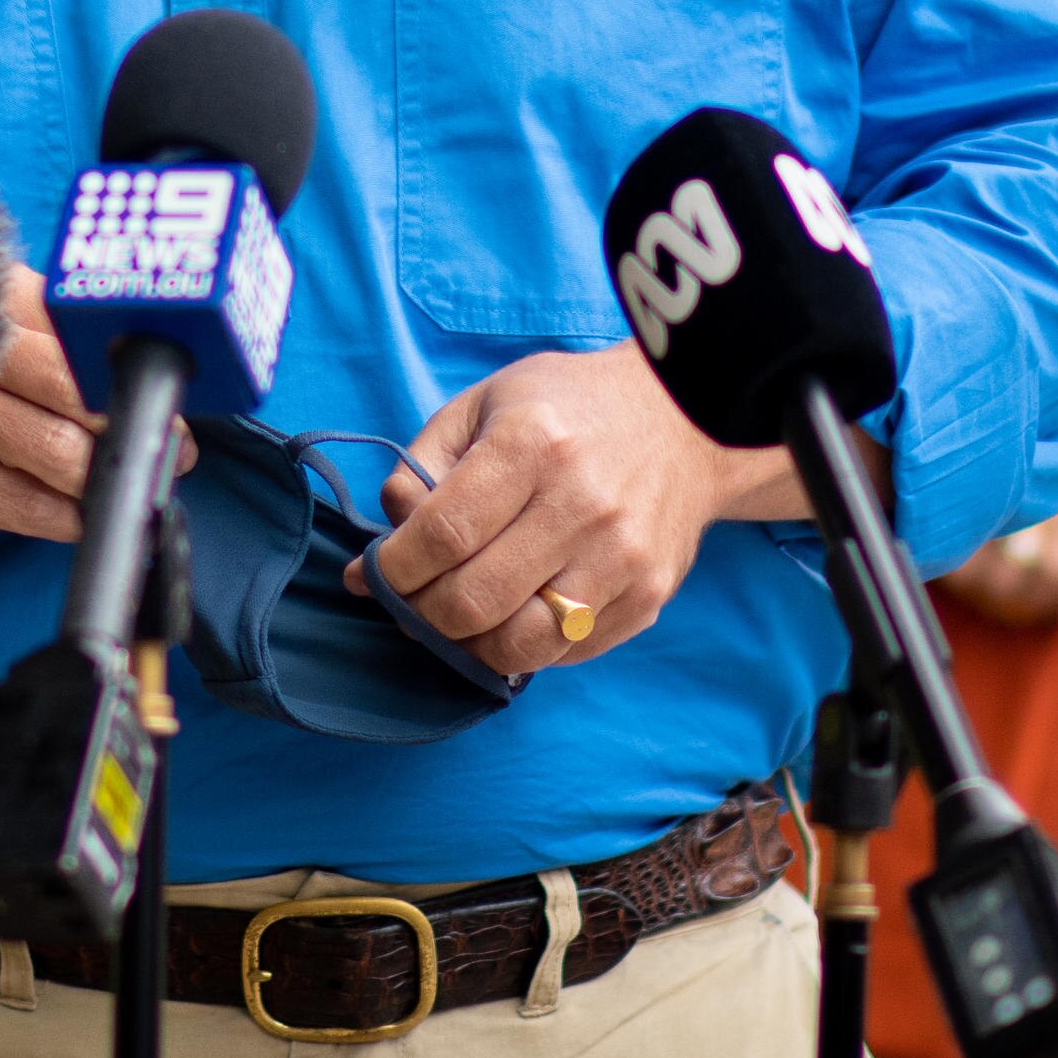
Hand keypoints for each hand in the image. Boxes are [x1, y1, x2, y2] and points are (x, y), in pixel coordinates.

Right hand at [0, 267, 191, 561]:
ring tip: (124, 483)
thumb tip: (160, 379)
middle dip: (131, 423)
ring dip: (102, 475)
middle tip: (172, 451)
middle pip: (70, 384)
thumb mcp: (4, 331)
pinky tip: (75, 512)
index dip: (130, 364)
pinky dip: (63, 513)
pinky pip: (23, 500)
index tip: (167, 390)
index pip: (76, 324)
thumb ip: (66, 338)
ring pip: (54, 448)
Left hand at [348, 346, 792, 676]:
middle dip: (420, 613)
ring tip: (454, 621)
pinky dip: (523, 648)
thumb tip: (391, 534)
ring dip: (469, 646)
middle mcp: (582, 503)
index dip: (393, 569)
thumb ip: (426, 463)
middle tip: (408, 602)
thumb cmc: (569, 408)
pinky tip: (510, 616)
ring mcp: (621, 557)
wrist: (687, 420)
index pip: (443, 534)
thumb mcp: (486, 403)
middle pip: (474, 599)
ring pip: (519, 645)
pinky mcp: (648, 595)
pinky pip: (566, 654)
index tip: (369, 575)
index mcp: (533, 443)